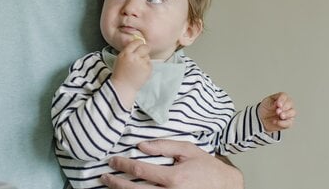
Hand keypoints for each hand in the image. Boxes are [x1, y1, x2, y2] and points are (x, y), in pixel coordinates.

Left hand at [102, 140, 243, 188]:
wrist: (224, 186)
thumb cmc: (206, 167)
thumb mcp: (187, 150)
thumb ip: (164, 146)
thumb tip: (141, 145)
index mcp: (174, 177)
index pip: (140, 170)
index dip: (123, 165)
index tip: (112, 161)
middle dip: (116, 183)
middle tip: (103, 176)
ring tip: (110, 187)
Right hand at [110, 38, 151, 107]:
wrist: (123, 86)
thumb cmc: (120, 73)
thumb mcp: (120, 58)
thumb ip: (128, 50)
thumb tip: (137, 41)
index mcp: (126, 53)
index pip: (136, 42)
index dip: (138, 43)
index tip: (139, 45)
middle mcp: (134, 57)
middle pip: (145, 47)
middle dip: (144, 49)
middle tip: (142, 54)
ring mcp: (142, 63)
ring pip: (147, 56)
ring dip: (144, 59)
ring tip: (138, 67)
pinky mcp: (147, 69)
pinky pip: (149, 63)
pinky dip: (146, 66)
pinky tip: (140, 71)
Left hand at [258, 92, 295, 131]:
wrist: (263, 118)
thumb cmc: (266, 108)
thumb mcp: (266, 103)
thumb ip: (272, 103)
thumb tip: (277, 104)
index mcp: (281, 97)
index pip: (284, 96)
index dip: (282, 100)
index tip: (278, 104)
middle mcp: (287, 104)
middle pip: (290, 103)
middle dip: (285, 107)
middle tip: (278, 111)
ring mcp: (289, 113)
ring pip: (293, 112)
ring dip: (287, 114)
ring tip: (280, 116)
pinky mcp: (288, 122)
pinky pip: (289, 123)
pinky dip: (283, 123)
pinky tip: (277, 122)